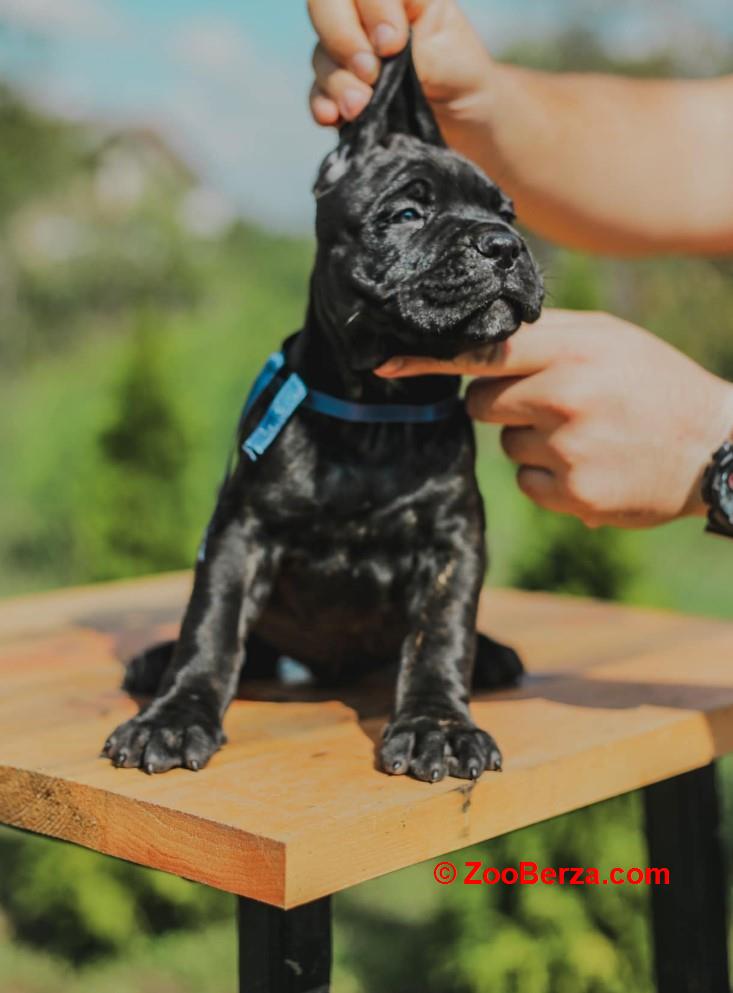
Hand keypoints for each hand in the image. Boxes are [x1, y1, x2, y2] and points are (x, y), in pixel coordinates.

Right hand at [307, 0, 493, 142]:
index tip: (393, 44)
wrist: (465, 121)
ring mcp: (349, 53)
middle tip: (369, 72)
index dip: (372, 8)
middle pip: (327, 6)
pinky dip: (322, 104)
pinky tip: (332, 116)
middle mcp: (365, 16)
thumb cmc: (462, 77)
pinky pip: (318, 92)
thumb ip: (412, 48)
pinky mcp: (341, 92)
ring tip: (359, 106)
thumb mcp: (448, 56)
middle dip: (342, 38)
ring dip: (337, 80)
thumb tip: (377, 51)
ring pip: (321, 53)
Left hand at [376, 309, 732, 527]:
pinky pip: (526, 484)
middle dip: (504, 405)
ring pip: (506, 447)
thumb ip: (544, 335)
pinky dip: (549, 479)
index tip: (385, 365)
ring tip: (588, 435)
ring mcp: (570, 448)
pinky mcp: (574, 494)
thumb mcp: (609, 338)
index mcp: (575, 348)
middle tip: (556, 404)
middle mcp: (567, 394)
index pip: (483, 351)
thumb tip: (476, 342)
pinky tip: (591, 466)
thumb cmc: (653, 383)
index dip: (429, 359)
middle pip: (480, 404)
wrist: (716, 447)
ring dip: (534, 442)